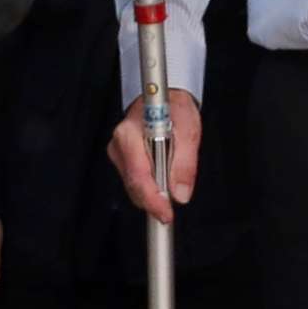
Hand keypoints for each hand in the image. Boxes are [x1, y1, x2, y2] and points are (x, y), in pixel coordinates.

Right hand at [109, 89, 201, 225]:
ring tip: (168, 196)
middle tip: (169, 212)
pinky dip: (149, 186)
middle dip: (152, 201)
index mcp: (131, 133)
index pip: (139, 175)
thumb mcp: (189, 130)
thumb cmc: (174, 107)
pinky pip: (134, 179)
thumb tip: (181, 193)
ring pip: (133, 184)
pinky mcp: (122, 156)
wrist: (165, 95)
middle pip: (134, 184)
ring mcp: (118, 150)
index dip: (153, 199)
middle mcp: (120, 143)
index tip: (166, 213)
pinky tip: (161, 185)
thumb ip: (185, 163)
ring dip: (152, 194)